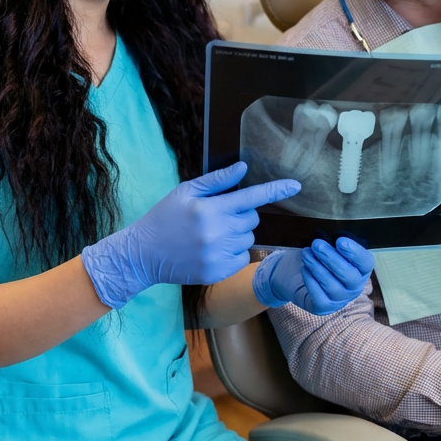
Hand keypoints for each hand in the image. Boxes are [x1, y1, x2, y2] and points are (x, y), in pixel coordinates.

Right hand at [81, 162, 299, 307]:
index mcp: (210, 209)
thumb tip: (243, 168)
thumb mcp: (185, 191)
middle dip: (241, 215)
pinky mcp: (219, 272)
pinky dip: (234, 252)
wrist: (144, 254)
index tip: (296, 185)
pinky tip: (213, 249)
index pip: (251, 197)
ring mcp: (219, 255)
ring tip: (213, 233)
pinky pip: (243, 257)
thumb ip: (217, 181)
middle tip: (219, 215)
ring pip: (249, 239)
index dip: (275, 190)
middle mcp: (218, 233)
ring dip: (238, 234)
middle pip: (252, 219)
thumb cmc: (164, 217)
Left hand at [252, 237, 374, 314]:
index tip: (340, 241)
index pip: (365, 263)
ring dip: (318, 267)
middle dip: (332, 258)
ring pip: (333, 286)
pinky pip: (319, 296)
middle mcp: (354, 287)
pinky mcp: (324, 307)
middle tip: (317, 244)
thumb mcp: (327, 247)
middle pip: (349, 276)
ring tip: (306, 253)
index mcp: (360, 269)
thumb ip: (333, 242)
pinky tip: (304, 269)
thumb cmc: (316, 257)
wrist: (293, 274)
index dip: (355, 253)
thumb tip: (331, 234)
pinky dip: (311, 281)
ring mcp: (340, 299)